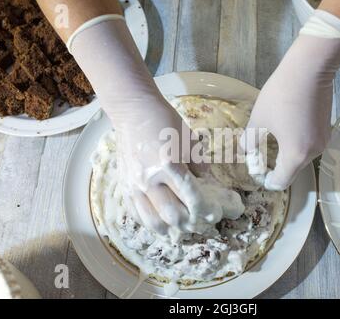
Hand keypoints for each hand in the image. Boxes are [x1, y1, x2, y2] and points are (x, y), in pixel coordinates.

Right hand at [113, 94, 243, 237]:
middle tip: (199, 222)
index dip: (207, 211)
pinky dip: (149, 222)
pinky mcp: (124, 186)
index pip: (192, 199)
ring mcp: (134, 185)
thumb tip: (208, 187)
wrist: (133, 111)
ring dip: (169, 229)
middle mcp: (150, 179)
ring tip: (179, 229)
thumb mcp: (190, 140)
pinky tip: (158, 222)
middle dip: (190, 224)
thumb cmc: (164, 121)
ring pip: (151, 221)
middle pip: (172, 216)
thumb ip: (200, 167)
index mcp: (170, 165)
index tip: (216, 214)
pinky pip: (135, 213)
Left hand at [242, 35, 339, 190]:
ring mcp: (324, 140)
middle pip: (293, 170)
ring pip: (301, 157)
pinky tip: (286, 128)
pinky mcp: (327, 128)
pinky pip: (309, 145)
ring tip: (271, 138)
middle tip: (259, 154)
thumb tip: (247, 152)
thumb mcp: (259, 120)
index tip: (257, 171)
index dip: (267, 180)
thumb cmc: (281, 95)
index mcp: (296, 155)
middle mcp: (314, 153)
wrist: (309, 68)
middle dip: (276, 167)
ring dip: (286, 154)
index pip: (281, 182)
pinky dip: (297, 144)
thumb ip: (250, 142)